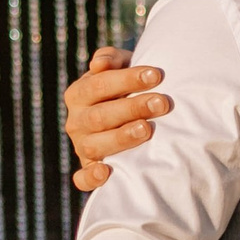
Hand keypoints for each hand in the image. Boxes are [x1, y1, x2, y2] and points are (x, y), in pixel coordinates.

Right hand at [65, 44, 171, 191]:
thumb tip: (99, 64)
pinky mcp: (89, 169)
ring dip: (121, 137)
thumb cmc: (129, 88)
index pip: (99, 85)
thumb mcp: (122, 68)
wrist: (130, 115)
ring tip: (147, 129)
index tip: (156, 75)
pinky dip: (91, 178)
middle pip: (100, 115)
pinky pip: (83, 179)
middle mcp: (76, 121)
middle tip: (162, 102)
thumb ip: (113, 60)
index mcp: (79, 94)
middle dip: (132, 108)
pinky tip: (107, 172)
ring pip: (95, 145)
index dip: (127, 79)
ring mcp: (82, 146)